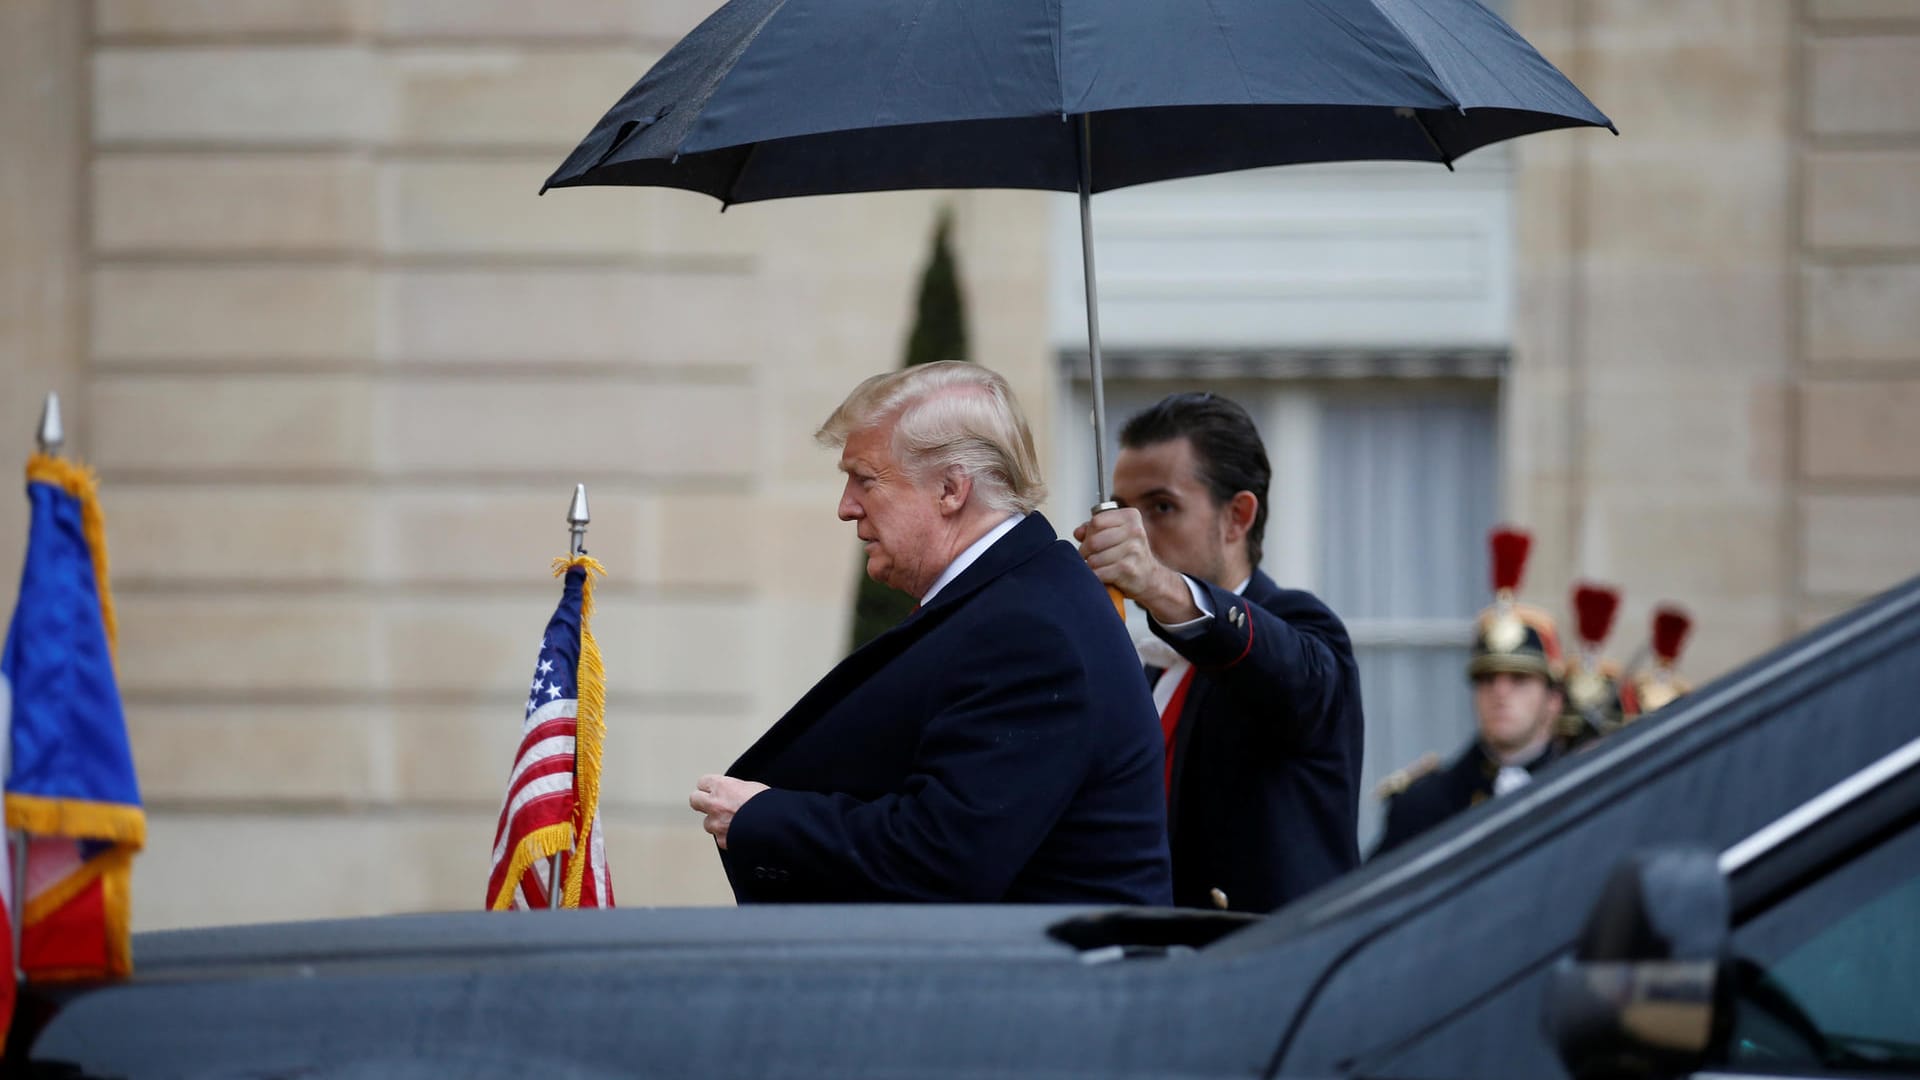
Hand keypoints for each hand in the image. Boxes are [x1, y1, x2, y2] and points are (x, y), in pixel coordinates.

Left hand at [689, 774, 768, 850]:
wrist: (777, 827)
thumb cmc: (771, 805)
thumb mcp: (753, 787)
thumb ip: (735, 789)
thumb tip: (732, 793)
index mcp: (722, 786)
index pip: (703, 782)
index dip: (709, 786)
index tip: (712, 788)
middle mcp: (715, 804)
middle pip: (695, 799)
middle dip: (702, 801)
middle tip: (713, 804)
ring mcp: (717, 824)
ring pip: (707, 822)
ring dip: (716, 822)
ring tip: (732, 821)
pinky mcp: (723, 840)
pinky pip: (720, 838)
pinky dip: (727, 836)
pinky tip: (739, 833)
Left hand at [1074, 507, 1198, 623]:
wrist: (1149, 577)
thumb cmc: (1130, 553)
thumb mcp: (1116, 533)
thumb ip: (1094, 529)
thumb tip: (1078, 532)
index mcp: (1131, 517)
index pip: (1096, 521)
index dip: (1088, 533)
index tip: (1090, 540)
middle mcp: (1134, 531)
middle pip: (1093, 541)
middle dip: (1084, 551)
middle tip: (1087, 556)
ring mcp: (1133, 551)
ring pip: (1094, 559)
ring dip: (1090, 565)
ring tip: (1096, 565)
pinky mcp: (1128, 569)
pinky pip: (1099, 573)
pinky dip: (1095, 576)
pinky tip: (1102, 575)